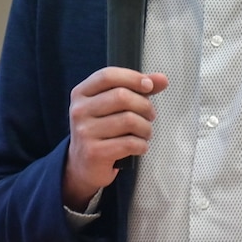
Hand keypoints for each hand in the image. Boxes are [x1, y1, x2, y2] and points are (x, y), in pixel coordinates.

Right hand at [64, 67, 168, 209]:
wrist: (83, 166)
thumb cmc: (103, 131)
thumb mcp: (113, 107)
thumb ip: (137, 90)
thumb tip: (162, 79)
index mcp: (81, 93)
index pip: (108, 76)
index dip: (132, 78)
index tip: (149, 86)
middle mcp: (79, 110)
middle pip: (122, 96)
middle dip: (144, 106)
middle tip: (150, 116)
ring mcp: (84, 132)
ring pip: (129, 120)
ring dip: (146, 128)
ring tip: (145, 133)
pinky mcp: (94, 152)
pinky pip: (129, 143)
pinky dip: (141, 145)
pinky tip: (139, 146)